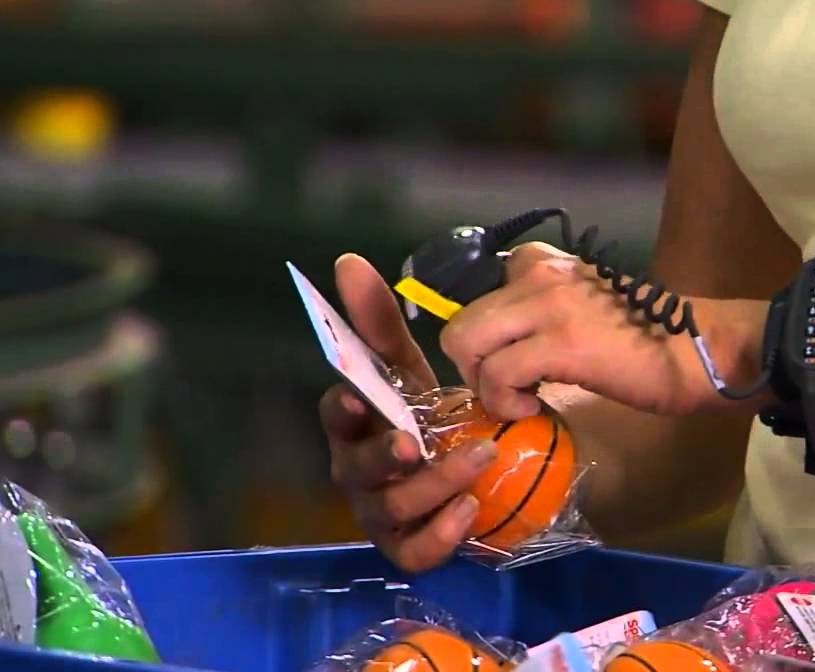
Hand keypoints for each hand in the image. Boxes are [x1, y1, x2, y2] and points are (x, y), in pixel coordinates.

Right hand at [319, 254, 499, 571]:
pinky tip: (471, 511)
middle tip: (414, 441)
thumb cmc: (426, 413)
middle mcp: (357, 471)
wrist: (474, 464)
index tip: (359, 395)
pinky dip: (440, 536)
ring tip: (480, 459)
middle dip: (384, 456)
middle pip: (358, 470)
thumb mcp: (409, 367)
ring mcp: (380, 513)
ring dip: (434, 485)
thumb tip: (348, 261)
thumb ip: (380, 321)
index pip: (334, 416)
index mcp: (353, 425)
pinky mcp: (408, 547)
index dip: (343, 408)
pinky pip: (414, 553)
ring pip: (392, 509)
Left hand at [439, 243, 770, 419]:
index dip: (480, 335)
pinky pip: (498, 374)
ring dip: (483, 384)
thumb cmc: (640, 337)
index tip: (503, 357)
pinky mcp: (560, 343)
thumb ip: (538, 309)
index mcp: (542, 263)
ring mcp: (548, 306)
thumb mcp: (580, 305)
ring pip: (467, 343)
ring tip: (518, 399)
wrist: (691, 350)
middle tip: (503, 387)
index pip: (474, 291)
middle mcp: (538, 274)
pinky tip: (533, 408)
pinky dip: (504, 401)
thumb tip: (496, 344)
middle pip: (459, 322)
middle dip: (470, 365)